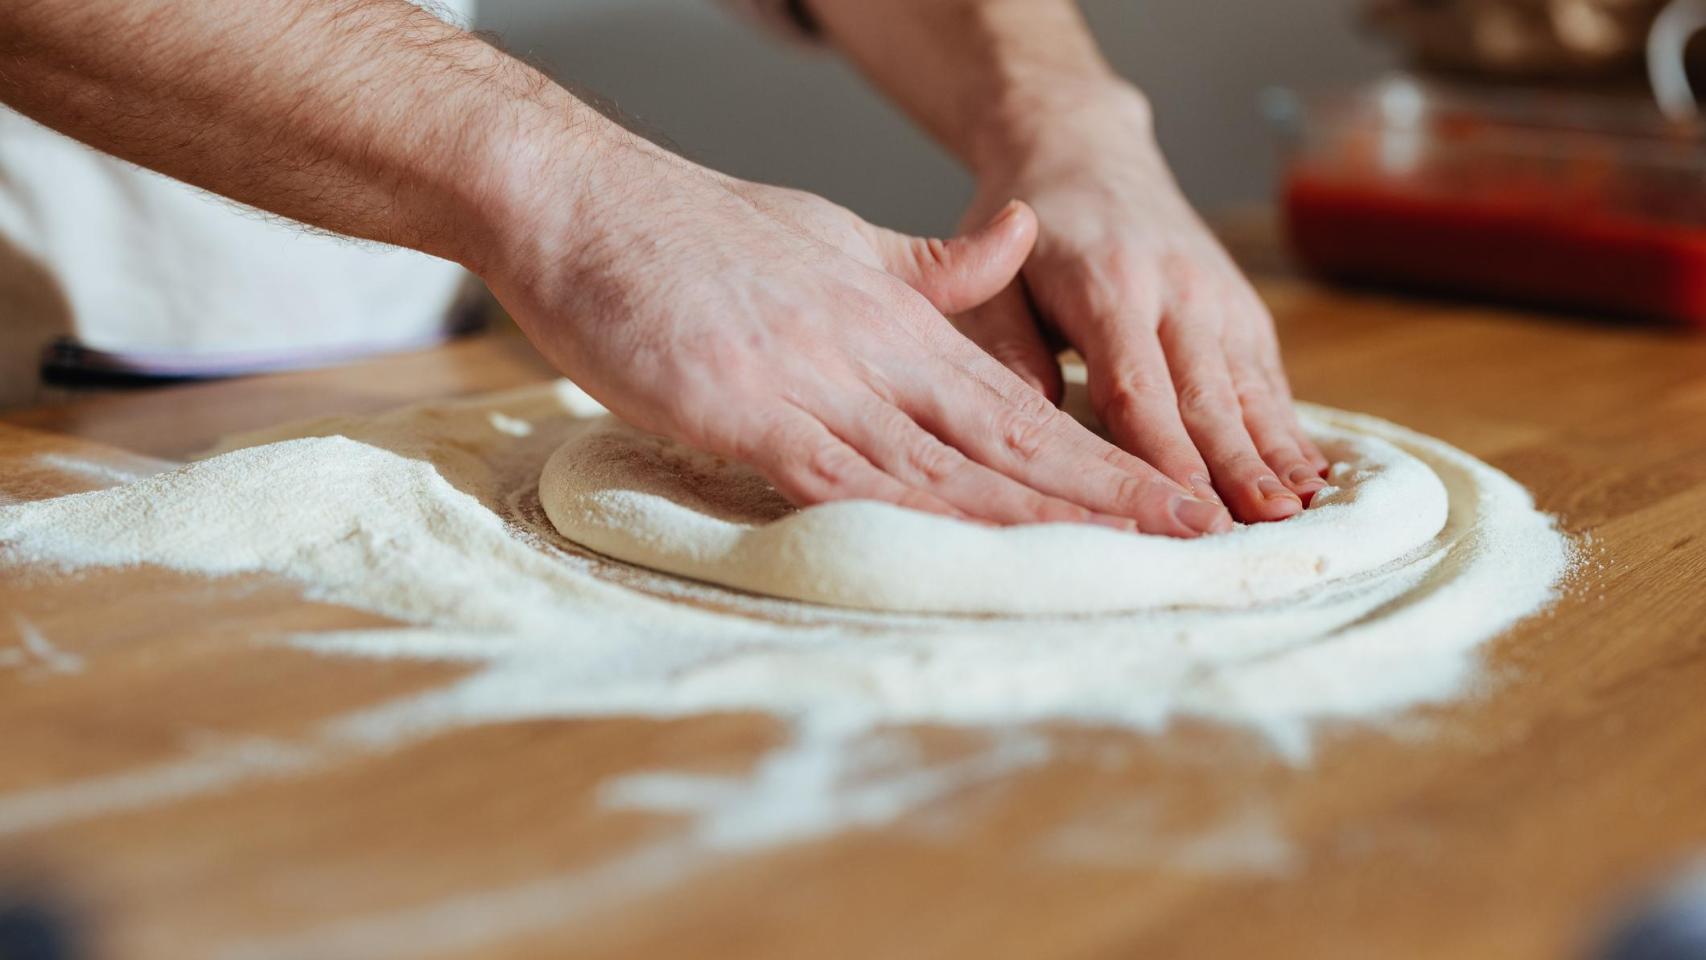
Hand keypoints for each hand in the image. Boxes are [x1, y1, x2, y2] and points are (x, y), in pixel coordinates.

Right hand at [485, 135, 1230, 534]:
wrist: (582, 199)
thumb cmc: (694, 225)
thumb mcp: (830, 233)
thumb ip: (926, 262)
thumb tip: (1016, 240)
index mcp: (893, 315)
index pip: (1017, 400)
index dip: (1099, 455)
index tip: (1170, 496)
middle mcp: (867, 348)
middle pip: (1002, 438)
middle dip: (1101, 494)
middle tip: (1190, 535)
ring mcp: (804, 378)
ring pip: (936, 465)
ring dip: (1027, 518)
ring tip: (1113, 557)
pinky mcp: (736, 406)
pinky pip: (834, 476)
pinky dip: (903, 518)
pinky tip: (962, 553)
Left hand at [958, 85, 1328, 523]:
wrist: (1085, 151)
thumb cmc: (1032, 234)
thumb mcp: (994, 278)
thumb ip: (1006, 347)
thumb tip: (1031, 425)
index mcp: (1108, 285)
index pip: (1138, 386)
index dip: (1162, 453)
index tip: (1179, 509)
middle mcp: (1176, 292)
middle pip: (1207, 398)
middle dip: (1233, 471)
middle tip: (1254, 534)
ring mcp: (1219, 300)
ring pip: (1250, 392)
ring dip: (1274, 459)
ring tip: (1296, 518)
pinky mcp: (1244, 311)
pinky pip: (1270, 380)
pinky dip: (1291, 431)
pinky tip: (1311, 481)